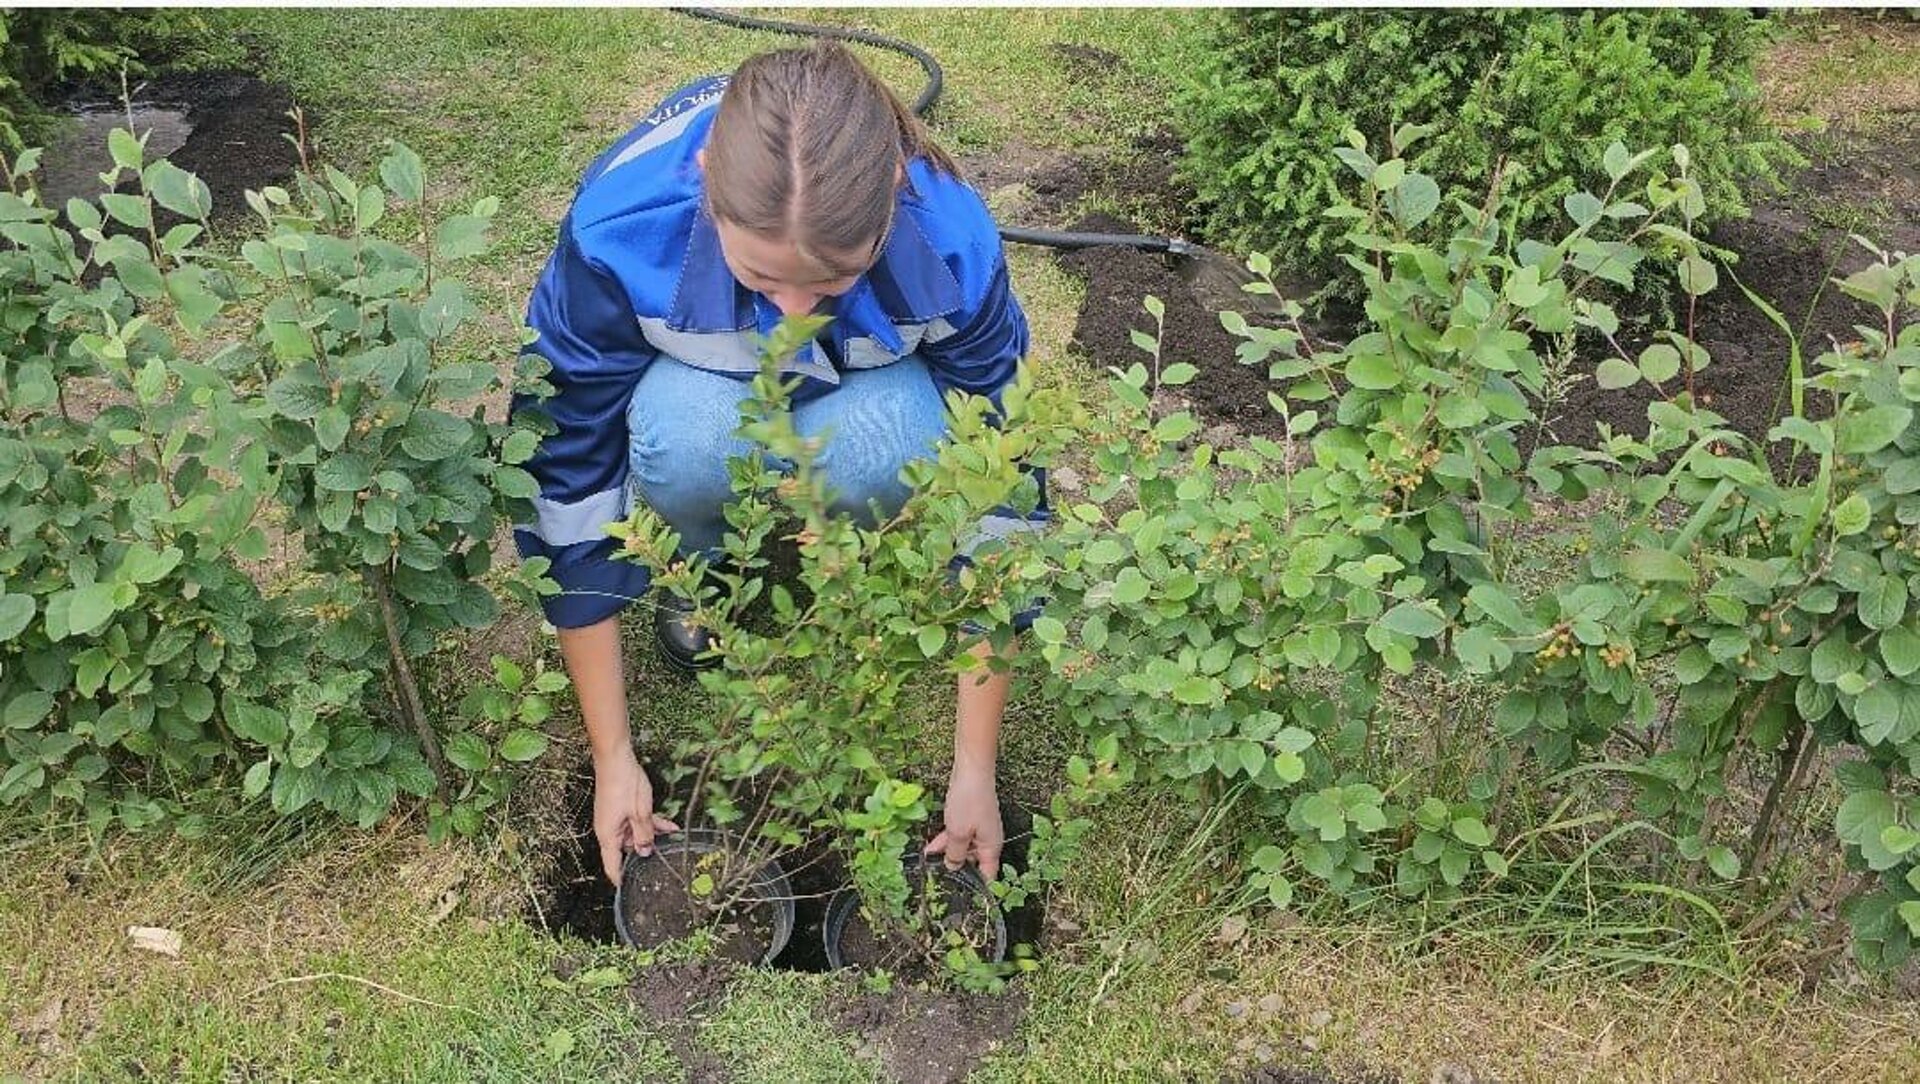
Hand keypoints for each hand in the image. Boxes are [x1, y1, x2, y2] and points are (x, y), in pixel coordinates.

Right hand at [593, 748, 679, 884]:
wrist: (615, 758)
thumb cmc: (624, 784)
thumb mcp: (640, 812)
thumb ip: (644, 834)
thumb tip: (645, 853)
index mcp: (608, 835)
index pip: (612, 866)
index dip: (621, 879)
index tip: (632, 890)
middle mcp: (609, 830)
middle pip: (626, 850)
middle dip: (645, 853)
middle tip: (665, 859)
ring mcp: (614, 819)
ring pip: (635, 834)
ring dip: (652, 835)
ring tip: (672, 837)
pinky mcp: (620, 809)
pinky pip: (635, 822)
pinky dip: (649, 824)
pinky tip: (669, 826)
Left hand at [925, 767, 1002, 881]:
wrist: (972, 770)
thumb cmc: (969, 802)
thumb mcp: (957, 833)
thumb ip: (955, 854)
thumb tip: (953, 868)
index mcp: (992, 848)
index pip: (988, 876)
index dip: (977, 888)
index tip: (962, 897)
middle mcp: (989, 840)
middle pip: (974, 862)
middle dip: (957, 869)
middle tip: (938, 880)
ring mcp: (980, 828)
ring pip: (964, 848)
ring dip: (947, 853)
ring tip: (928, 862)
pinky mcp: (972, 818)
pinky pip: (960, 835)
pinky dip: (947, 840)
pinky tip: (930, 847)